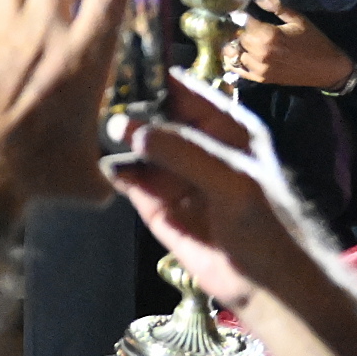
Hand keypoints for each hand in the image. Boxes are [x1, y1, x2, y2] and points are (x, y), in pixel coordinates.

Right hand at [102, 74, 316, 310]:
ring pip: (132, 143)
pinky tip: (104, 167)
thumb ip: (181, 149)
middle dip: (120, 106)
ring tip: (86, 131)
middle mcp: (194, 142)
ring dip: (111, 139)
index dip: (147, 74)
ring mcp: (172, 172)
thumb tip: (124, 126)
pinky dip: (114, 171)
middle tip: (86, 100)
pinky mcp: (154, 201)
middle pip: (148, 112)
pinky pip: (127, 178)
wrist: (270, 287)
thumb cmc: (267, 225)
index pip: (178, 86)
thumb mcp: (232, 179)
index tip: (109, 68)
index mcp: (223, 125)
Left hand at [232, 0, 356, 90]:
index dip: (239, 15)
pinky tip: (239, 54)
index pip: (241, 21)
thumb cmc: (314, 41)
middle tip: (242, 26)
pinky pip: (238, 70)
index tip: (240, 12)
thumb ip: (276, 6)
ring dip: (235, 45)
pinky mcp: (261, 78)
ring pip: (234, 53)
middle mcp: (260, 52)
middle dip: (238, 30)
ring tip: (242, 40)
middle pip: (236, 37)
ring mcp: (259, 67)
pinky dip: (234, 61)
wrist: (328, 69)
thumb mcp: (298, 19)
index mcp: (268, 35)